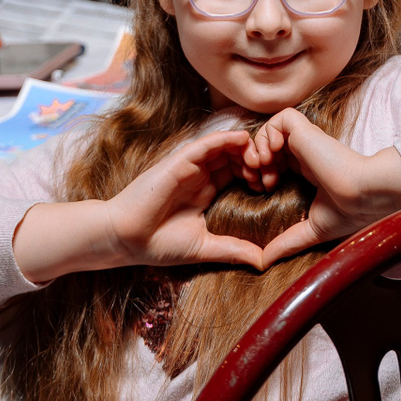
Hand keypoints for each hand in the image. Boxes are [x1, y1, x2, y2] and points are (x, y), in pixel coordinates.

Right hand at [13, 129, 264, 282]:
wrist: (124, 239)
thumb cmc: (158, 244)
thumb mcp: (204, 247)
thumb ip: (232, 250)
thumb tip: (262, 262)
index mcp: (206, 191)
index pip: (238, 174)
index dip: (258, 174)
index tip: (276, 184)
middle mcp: (200, 175)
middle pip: (236, 157)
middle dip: (258, 160)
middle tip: (275, 171)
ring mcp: (190, 166)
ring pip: (225, 146)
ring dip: (247, 148)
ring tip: (264, 158)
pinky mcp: (179, 161)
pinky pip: (206, 143)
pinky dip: (226, 139)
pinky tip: (244, 140)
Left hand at [242, 108, 400, 266]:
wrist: (365, 195)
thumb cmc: (348, 211)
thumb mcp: (310, 229)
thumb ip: (286, 242)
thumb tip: (262, 262)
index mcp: (307, 170)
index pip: (276, 162)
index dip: (262, 172)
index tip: (262, 190)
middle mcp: (306, 153)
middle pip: (269, 145)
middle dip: (255, 160)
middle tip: (257, 179)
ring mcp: (306, 140)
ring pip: (271, 129)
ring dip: (259, 146)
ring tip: (264, 167)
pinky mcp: (307, 130)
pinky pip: (280, 118)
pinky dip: (269, 133)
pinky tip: (272, 154)